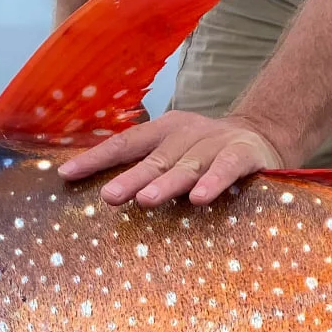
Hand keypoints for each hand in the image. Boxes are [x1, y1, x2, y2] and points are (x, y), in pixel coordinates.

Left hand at [57, 110, 286, 206]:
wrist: (264, 136)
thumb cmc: (207, 154)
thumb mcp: (174, 154)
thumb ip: (146, 168)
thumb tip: (101, 193)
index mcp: (163, 131)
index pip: (125, 144)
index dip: (96, 158)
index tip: (67, 175)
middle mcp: (186, 133)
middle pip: (154, 159)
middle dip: (130, 177)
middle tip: (108, 197)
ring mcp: (215, 141)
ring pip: (187, 165)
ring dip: (166, 184)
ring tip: (146, 201)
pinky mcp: (243, 153)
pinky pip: (226, 168)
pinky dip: (213, 181)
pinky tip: (199, 198)